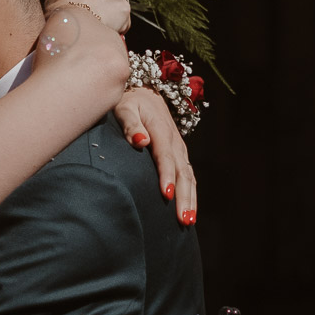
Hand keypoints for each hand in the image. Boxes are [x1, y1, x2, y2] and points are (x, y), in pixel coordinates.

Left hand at [114, 88, 197, 223]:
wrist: (144, 93)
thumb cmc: (129, 102)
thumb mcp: (124, 107)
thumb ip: (131, 124)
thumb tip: (140, 141)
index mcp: (161, 131)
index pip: (165, 157)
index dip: (166, 176)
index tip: (166, 194)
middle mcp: (175, 142)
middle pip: (182, 172)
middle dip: (184, 196)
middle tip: (183, 219)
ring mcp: (179, 149)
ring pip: (189, 177)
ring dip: (190, 199)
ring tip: (188, 221)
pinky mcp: (179, 155)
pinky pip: (188, 176)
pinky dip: (191, 194)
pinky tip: (188, 210)